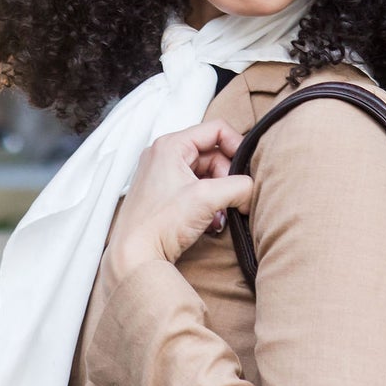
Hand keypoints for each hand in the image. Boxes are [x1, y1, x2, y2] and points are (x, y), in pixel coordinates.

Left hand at [109, 120, 253, 272]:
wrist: (134, 256)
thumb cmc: (160, 224)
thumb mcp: (207, 198)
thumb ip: (239, 186)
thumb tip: (251, 188)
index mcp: (170, 145)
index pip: (216, 129)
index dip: (237, 146)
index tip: (247, 170)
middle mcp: (163, 155)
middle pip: (213, 154)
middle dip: (227, 179)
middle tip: (230, 200)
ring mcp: (162, 175)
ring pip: (206, 174)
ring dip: (219, 195)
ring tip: (219, 215)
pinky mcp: (163, 195)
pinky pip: (196, 189)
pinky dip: (208, 203)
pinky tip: (210, 222)